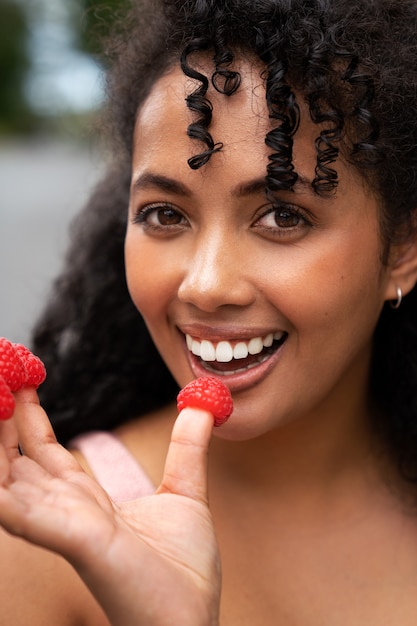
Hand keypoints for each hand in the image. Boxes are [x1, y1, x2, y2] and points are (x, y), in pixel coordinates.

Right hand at [0, 388, 219, 625]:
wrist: (193, 621)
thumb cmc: (184, 571)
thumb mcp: (186, 493)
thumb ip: (187, 448)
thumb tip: (204, 404)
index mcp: (88, 500)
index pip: (45, 451)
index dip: (30, 417)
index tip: (22, 378)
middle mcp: (68, 510)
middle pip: (20, 459)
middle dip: (3, 420)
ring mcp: (68, 527)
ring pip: (14, 480)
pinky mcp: (82, 541)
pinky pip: (28, 514)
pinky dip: (5, 496)